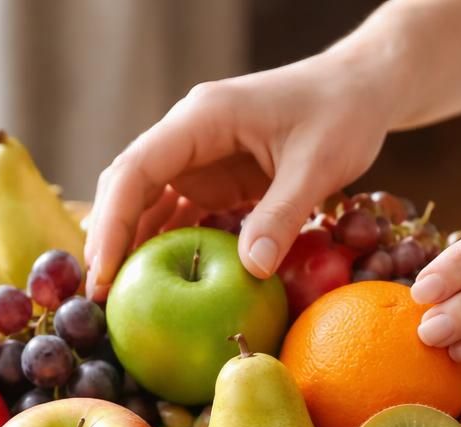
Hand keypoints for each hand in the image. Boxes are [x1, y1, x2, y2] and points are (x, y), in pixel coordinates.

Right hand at [85, 53, 394, 299]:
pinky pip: (179, 218)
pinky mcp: (215, 183)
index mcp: (201, 120)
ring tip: (120, 302)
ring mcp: (198, 162)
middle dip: (111, 241)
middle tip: (99, 298)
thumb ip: (283, 213)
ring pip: (147, 206)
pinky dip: (166, 251)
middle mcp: (188, 139)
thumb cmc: (342, 113)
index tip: (103, 271)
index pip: (137, 170)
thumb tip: (250, 271)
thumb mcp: (319, 163)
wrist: (361, 90)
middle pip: (129, 189)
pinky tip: (158, 289)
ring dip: (133, 250)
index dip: (112, 221)